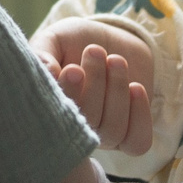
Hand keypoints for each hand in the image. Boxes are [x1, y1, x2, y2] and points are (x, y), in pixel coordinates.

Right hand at [33, 17, 154, 154]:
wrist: (109, 40)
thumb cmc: (73, 42)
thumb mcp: (54, 41)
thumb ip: (43, 55)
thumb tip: (49, 73)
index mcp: (50, 110)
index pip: (56, 118)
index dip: (69, 96)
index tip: (74, 69)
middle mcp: (75, 130)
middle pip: (88, 122)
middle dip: (95, 83)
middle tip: (96, 50)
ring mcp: (102, 135)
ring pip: (112, 131)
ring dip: (117, 93)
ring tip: (116, 60)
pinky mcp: (130, 136)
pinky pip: (137, 142)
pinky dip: (139, 116)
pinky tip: (136, 88)